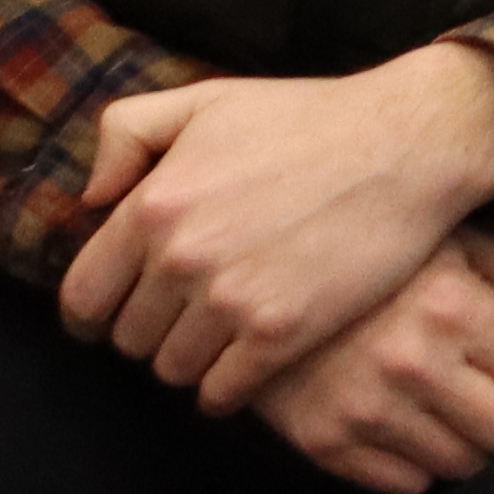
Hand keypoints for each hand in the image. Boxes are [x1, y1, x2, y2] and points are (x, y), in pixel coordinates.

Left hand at [63, 44, 493, 407]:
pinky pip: (221, 394)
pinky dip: (227, 387)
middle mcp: (180, 259)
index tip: (122, 313)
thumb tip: (91, 199)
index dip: (97, 312)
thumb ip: (126, 133)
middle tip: (192, 312)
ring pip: (172, 370)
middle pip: (129, 340)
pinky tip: (249, 361)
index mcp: (152, 206)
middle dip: (154, 329)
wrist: (411, 142)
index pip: (83, 298)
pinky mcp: (281, 334)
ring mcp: (230, 301)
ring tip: (225, 333)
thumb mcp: (208, 99)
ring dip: (193, 358)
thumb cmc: (310, 118)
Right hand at [249, 230, 493, 493]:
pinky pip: (407, 485)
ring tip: (451, 396)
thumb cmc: (385, 253)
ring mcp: (364, 411)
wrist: (261, 275)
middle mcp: (411, 364)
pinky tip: (409, 417)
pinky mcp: (324, 443)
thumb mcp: (469, 241)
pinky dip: (419, 460)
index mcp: (454, 307)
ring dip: (471, 438)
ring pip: (466, 466)